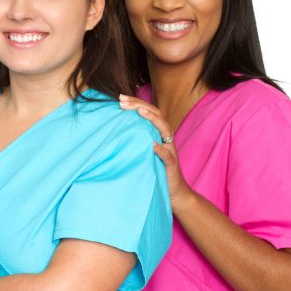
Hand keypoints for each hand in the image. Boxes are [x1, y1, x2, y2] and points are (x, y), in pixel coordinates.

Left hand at [119, 95, 194, 212]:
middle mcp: (166, 138)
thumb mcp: (144, 151)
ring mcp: (170, 150)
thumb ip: (136, 138)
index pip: (149, 111)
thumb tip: (115, 127)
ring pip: (164, 130)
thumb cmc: (156, 170)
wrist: (175, 192)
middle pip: (156, 115)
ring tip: (139, 112)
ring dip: (152, 119)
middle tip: (122, 100)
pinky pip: (166, 155)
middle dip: (139, 105)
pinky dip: (159, 149)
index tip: (120, 97)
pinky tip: (151, 144)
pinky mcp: (172, 164)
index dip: (136, 103)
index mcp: (159, 133)